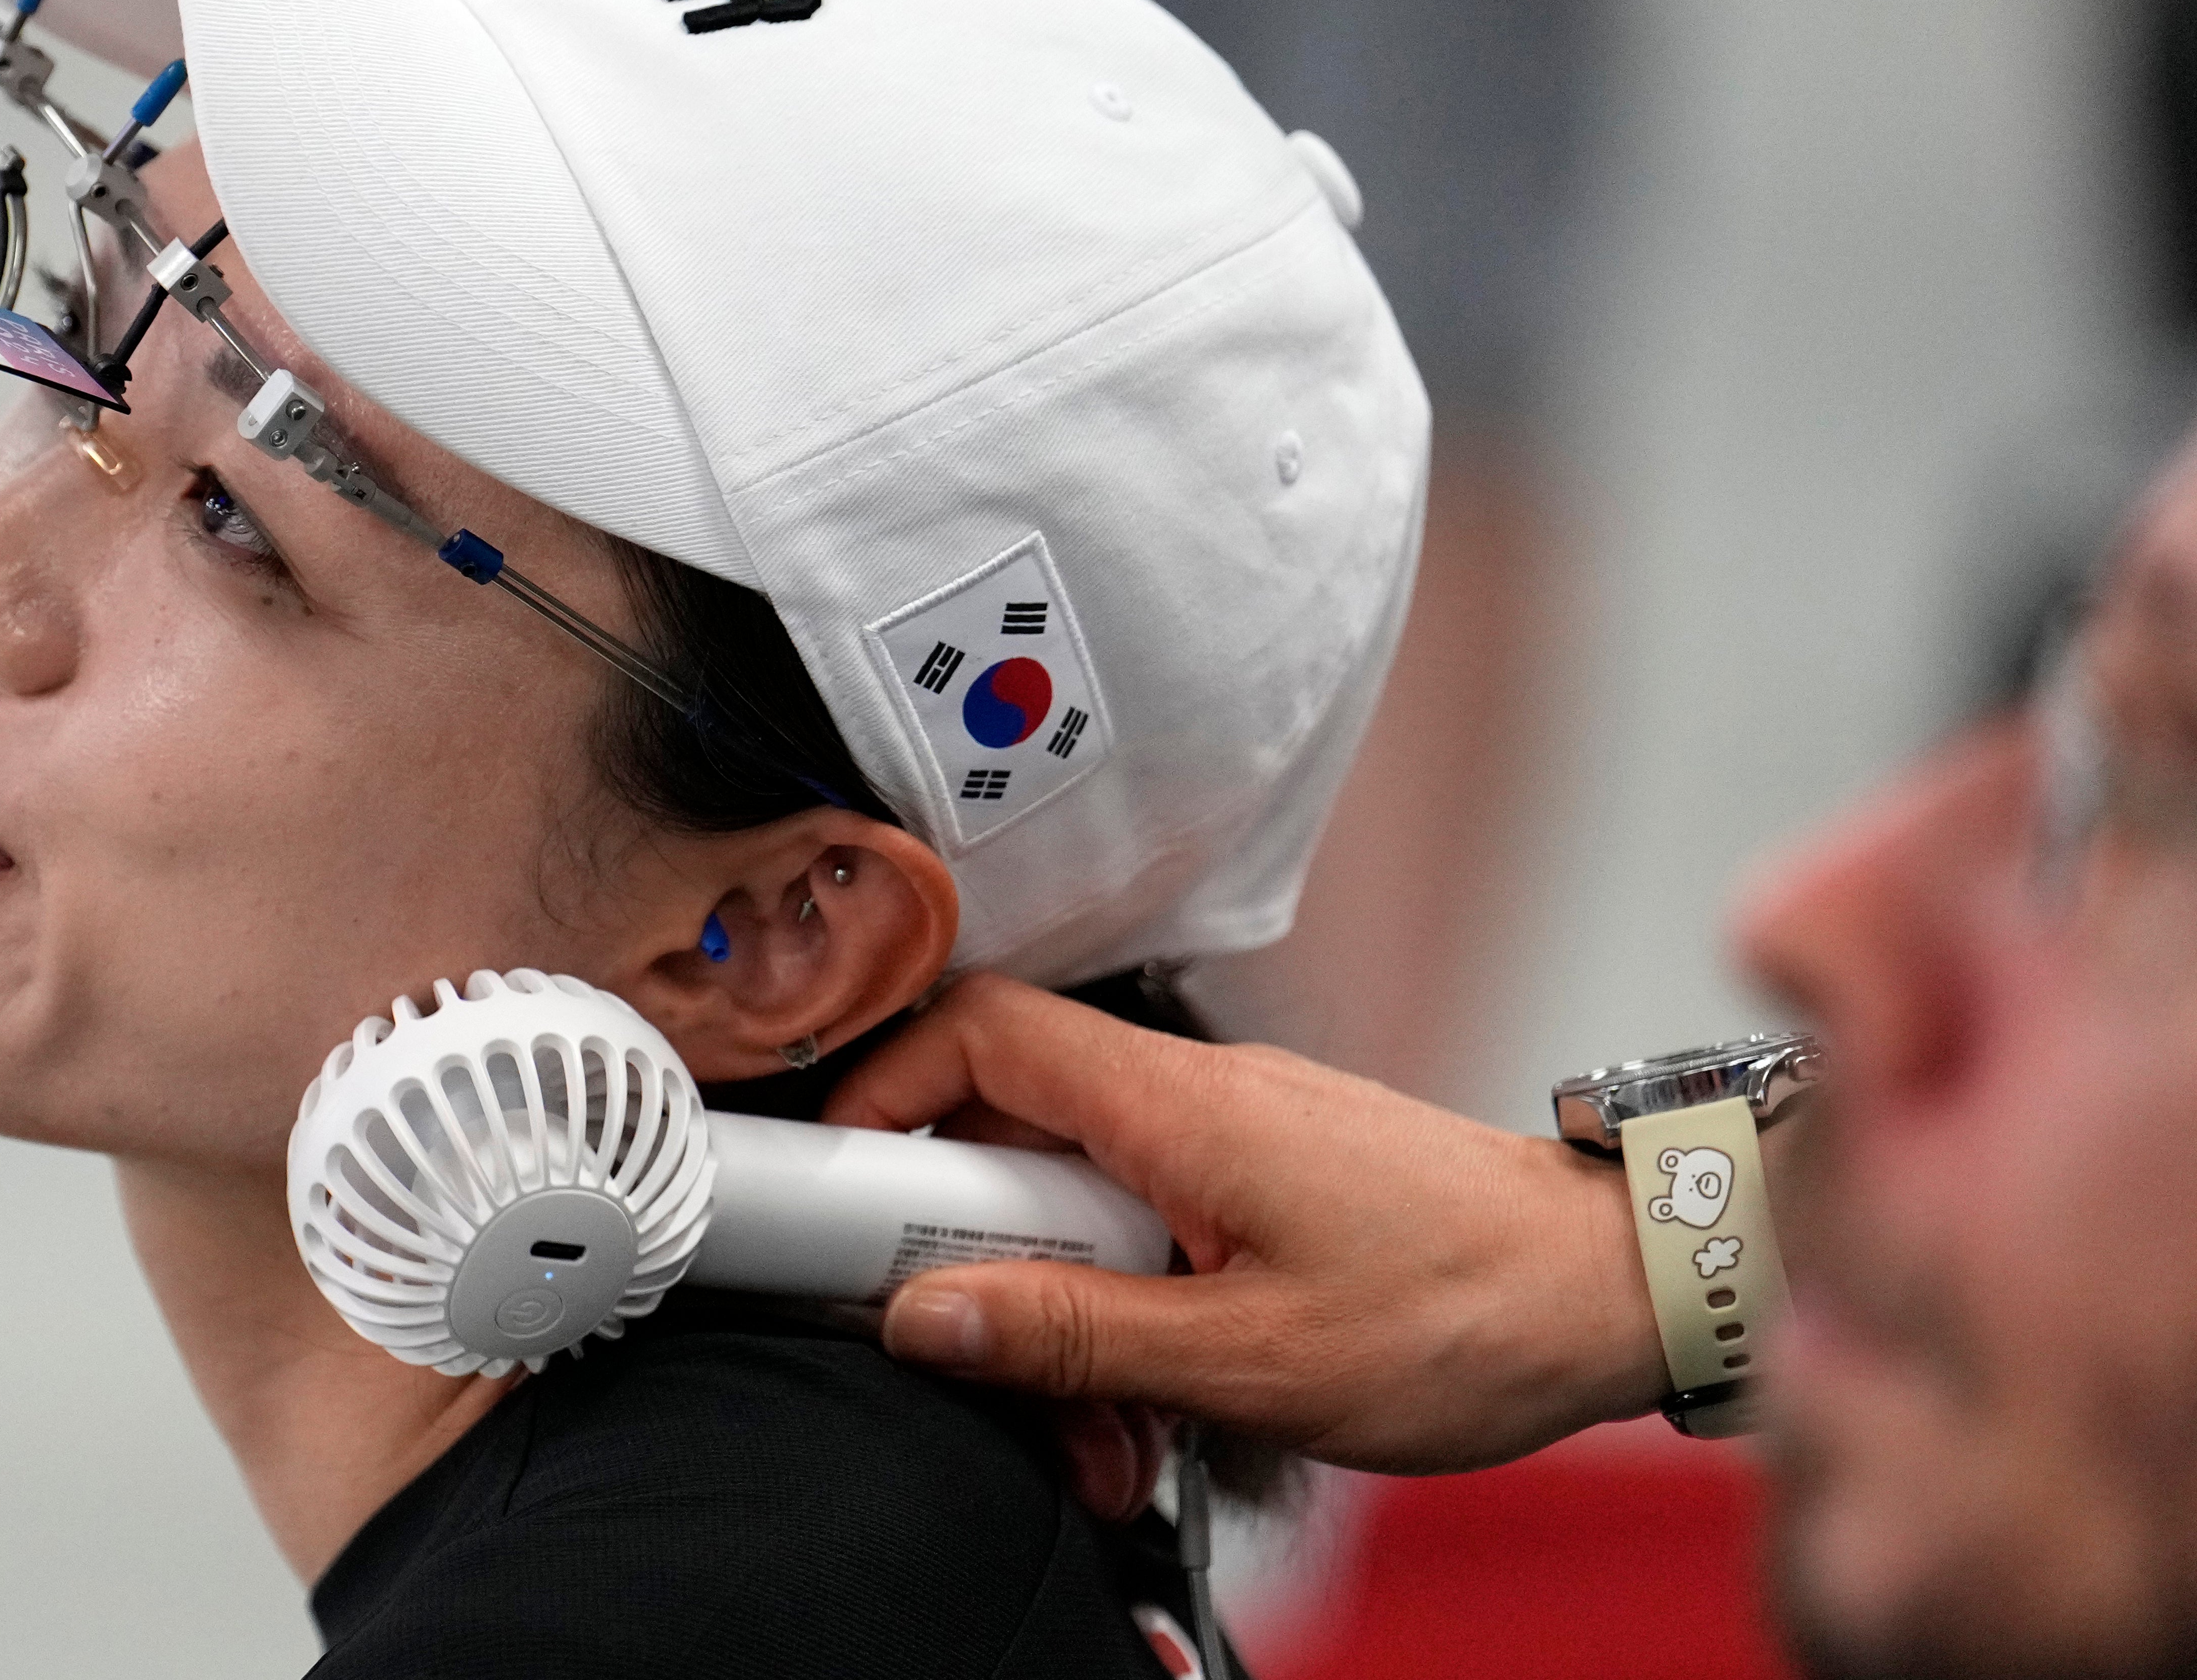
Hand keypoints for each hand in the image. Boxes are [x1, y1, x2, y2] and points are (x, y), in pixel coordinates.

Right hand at [826, 973, 1669, 1474]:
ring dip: (1058, 1308)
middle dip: (973, 1254)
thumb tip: (927, 1315)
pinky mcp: (1262, 1181)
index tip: (839, 1190)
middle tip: (976, 1358)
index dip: (884, 1094)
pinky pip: (1146, 1222)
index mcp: (1176, 1106)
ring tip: (1100, 1425)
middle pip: (1009, 1129)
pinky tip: (1161, 1403)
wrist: (1622, 1285)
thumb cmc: (1470, 1310)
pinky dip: (1126, 1308)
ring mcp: (1230, 1137)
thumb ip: (1075, 1334)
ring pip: (1076, 1195)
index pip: (976, 1035)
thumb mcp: (1250, 1358)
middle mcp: (1194, 1097)